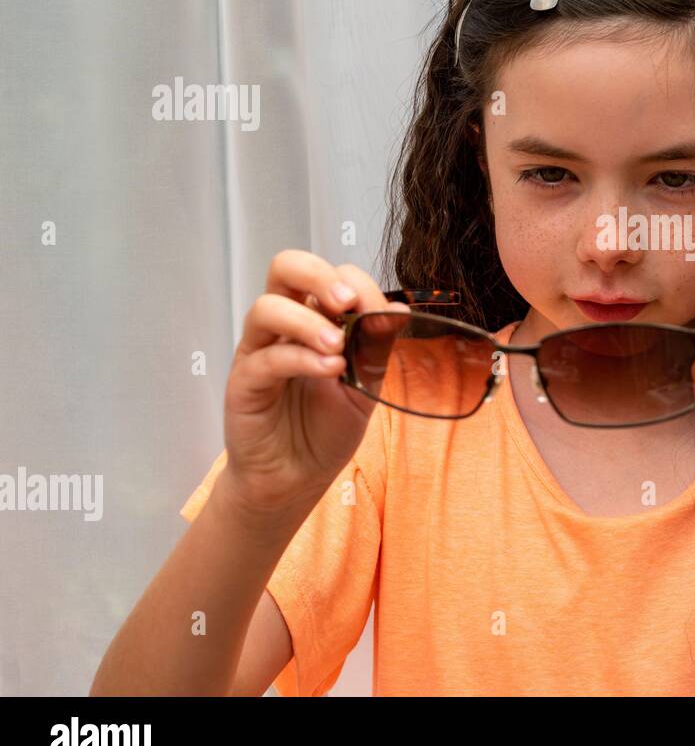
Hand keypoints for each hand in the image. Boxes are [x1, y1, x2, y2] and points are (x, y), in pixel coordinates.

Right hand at [222, 250, 409, 519]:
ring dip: (308, 321)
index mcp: (314, 317)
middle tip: (346, 303)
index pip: (329, 275)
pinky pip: (266, 358)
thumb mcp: (365, 384)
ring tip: (338, 347)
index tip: (383, 312)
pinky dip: (302, 358)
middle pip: (285, 267)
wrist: (297, 478)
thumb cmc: (326, 428)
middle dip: (319, 275)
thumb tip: (398, 307)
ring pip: (267, 308)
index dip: (357, 284)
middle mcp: (283, 326)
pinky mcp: (245, 383)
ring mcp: (259, 351)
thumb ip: (375, 347)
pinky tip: (330, 371)